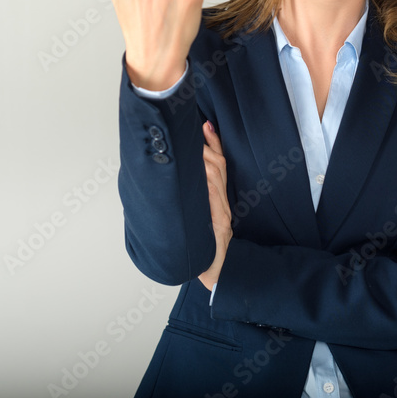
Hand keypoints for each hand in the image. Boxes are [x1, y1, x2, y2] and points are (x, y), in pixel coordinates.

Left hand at [199, 120, 231, 289]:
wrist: (215, 273)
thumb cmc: (203, 248)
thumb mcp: (197, 218)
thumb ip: (193, 199)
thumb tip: (174, 181)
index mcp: (216, 198)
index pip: (218, 165)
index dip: (213, 143)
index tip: (205, 124)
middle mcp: (221, 202)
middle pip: (219, 166)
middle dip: (208, 146)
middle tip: (196, 130)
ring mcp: (221, 213)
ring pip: (216, 179)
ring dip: (206, 160)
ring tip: (195, 146)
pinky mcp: (220, 226)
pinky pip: (215, 201)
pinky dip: (209, 186)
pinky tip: (201, 174)